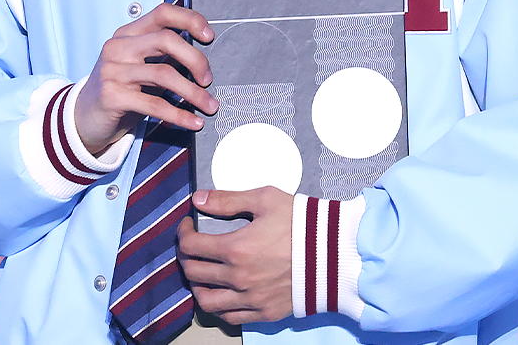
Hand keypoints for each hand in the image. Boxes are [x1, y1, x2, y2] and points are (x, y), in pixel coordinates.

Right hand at [72, 2, 217, 155]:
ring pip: (164, 74)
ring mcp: (112, 70)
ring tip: (209, 105)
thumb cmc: (119, 90)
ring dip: (193, 92)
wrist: (82, 118)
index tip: (208, 36)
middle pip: (166, 40)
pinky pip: (154, 104)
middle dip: (196, 60)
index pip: (162, 13)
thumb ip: (164, 56)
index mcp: (128, 33)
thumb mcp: (139, 66)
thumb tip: (203, 60)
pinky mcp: (111, 96)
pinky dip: (179, 114)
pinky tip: (193, 121)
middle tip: (208, 79)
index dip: (190, 19)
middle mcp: (118, 47)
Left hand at [180, 186, 295, 324]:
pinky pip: (230, 317)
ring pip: (206, 301)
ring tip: (201, 274)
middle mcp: (237, 277)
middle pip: (194, 273)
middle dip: (186, 257)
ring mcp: (249, 298)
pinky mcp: (263, 312)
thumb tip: (199, 199)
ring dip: (197, 287)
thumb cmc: (303, 224)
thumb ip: (229, 200)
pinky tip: (221, 295)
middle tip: (192, 247)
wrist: (334, 253)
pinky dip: (219, 308)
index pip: (191, 246)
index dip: (183, 233)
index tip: (188, 226)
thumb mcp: (266, 199)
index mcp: (235, 248)